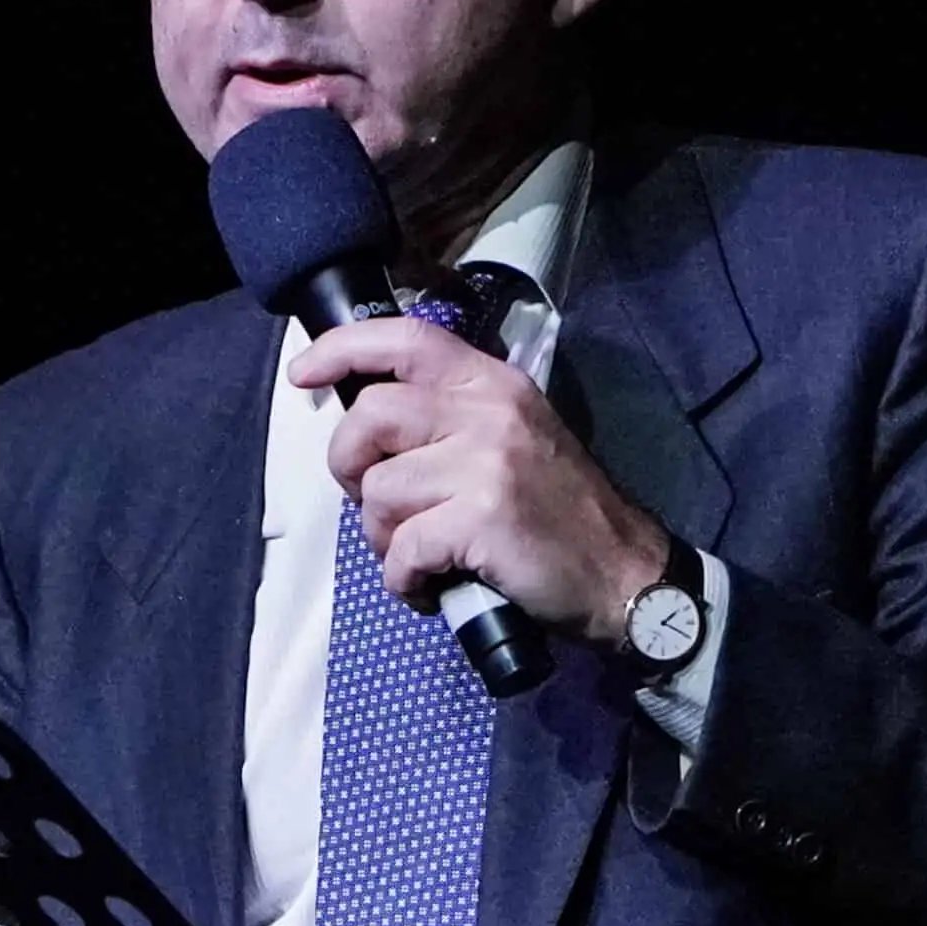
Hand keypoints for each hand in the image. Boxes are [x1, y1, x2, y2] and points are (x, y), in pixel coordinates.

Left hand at [290, 316, 670, 643]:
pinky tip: (429, 586)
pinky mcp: (483, 518)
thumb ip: (450, 416)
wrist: (624, 574)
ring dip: (383, 537)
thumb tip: (366, 424)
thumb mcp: (513, 435)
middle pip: (369, 417)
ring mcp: (486, 463)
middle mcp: (488, 412)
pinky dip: (404, 580)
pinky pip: (403, 549)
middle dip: (351, 468)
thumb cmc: (558, 511)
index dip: (342, 348)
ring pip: (380, 491)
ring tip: (418, 554)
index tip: (302, 372)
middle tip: (378, 503)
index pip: (405, 339)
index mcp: (492, 383)